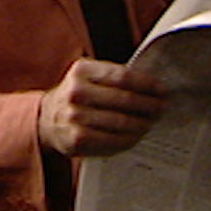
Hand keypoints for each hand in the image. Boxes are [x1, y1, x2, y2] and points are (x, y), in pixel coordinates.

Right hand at [37, 59, 167, 158]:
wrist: (47, 119)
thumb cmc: (77, 96)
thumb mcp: (88, 76)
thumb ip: (114, 76)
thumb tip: (152, 85)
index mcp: (82, 70)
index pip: (122, 76)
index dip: (147, 84)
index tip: (162, 89)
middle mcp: (76, 92)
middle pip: (124, 99)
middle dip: (149, 104)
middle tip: (163, 107)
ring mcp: (75, 117)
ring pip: (121, 122)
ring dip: (143, 123)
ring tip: (152, 121)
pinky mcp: (77, 139)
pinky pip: (113, 140)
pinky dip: (130, 139)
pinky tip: (137, 134)